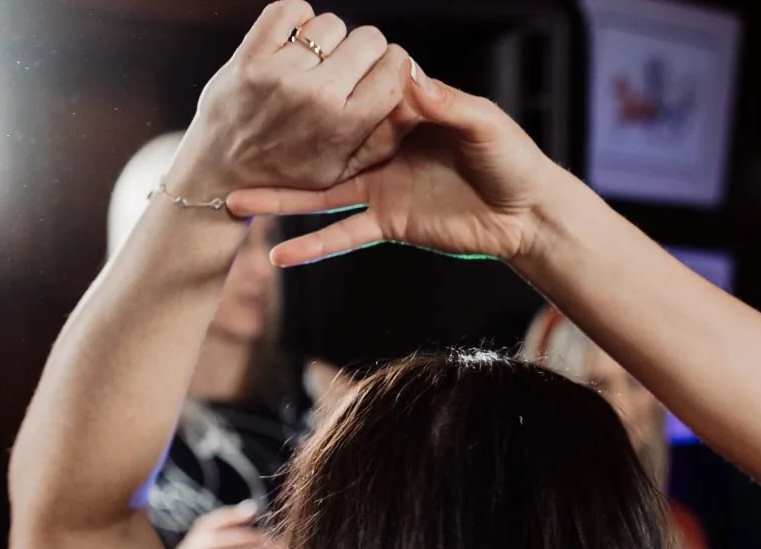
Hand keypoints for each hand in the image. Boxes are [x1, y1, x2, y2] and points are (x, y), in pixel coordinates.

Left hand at [167, 3, 420, 205]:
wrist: (223, 172)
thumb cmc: (292, 172)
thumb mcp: (346, 170)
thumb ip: (385, 134)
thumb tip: (414, 93)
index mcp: (347, 125)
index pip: (395, 67)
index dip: (394, 65)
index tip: (382, 73)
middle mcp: (317, 97)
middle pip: (368, 39)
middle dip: (366, 50)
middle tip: (349, 68)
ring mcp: (281, 74)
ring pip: (331, 24)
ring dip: (330, 38)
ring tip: (318, 61)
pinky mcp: (251, 56)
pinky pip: (288, 10)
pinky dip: (298, 16)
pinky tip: (297, 38)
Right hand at [226, 62, 559, 266]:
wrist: (528, 215)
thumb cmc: (514, 160)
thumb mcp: (483, 124)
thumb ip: (447, 103)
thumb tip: (410, 78)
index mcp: (400, 112)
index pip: (350, 95)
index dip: (317, 90)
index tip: (276, 82)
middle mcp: (381, 146)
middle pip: (320, 142)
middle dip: (279, 141)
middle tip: (232, 138)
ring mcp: (379, 185)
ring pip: (319, 191)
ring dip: (278, 199)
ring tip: (232, 200)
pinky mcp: (387, 221)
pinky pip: (343, 234)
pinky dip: (313, 247)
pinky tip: (280, 258)